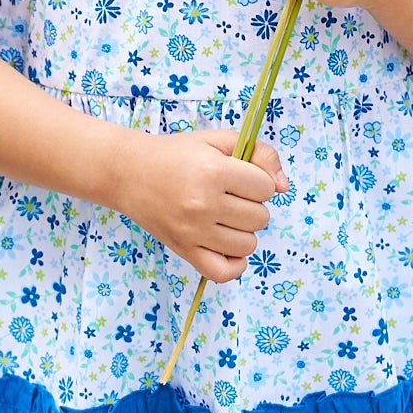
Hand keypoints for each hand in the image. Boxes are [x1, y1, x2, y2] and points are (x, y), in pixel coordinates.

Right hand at [122, 126, 287, 282]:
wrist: (128, 173)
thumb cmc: (175, 154)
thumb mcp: (217, 140)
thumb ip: (260, 153)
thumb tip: (284, 187)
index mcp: (213, 171)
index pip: (266, 188)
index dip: (258, 181)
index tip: (239, 176)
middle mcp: (203, 204)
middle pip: (260, 217)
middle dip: (251, 205)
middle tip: (228, 195)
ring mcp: (193, 231)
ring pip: (248, 244)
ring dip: (243, 231)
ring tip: (223, 217)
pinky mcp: (184, 250)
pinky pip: (224, 272)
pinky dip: (234, 263)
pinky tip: (226, 245)